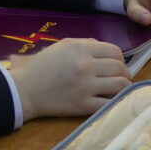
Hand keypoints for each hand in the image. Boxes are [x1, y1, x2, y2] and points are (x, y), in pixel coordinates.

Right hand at [7, 38, 130, 120]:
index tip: (116, 63)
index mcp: (82, 49)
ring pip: (120, 85)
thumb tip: (107, 50)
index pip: (115, 51)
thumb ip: (87, 44)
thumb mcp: (64, 45)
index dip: (119, 58)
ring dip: (124, 85)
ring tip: (120, 87)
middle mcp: (86, 66)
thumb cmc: (44, 65)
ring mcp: (86, 87)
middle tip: (120, 76)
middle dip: (124, 71)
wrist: (26, 89)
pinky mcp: (83, 106)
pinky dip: (116, 101)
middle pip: (120, 68)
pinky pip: (109, 103)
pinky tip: (114, 99)